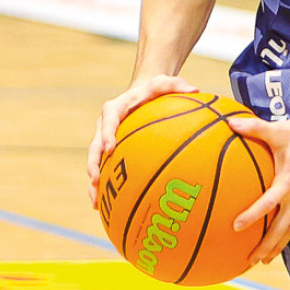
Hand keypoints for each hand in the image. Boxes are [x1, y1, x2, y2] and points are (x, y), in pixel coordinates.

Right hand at [86, 73, 195, 207]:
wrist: (143, 93)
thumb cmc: (156, 89)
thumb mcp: (166, 83)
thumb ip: (178, 85)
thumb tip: (196, 90)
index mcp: (115, 108)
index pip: (108, 119)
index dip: (107, 134)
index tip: (109, 148)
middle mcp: (105, 125)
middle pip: (95, 146)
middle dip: (94, 164)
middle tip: (96, 179)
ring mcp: (105, 139)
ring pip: (95, 161)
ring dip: (94, 181)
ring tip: (95, 201)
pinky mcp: (110, 150)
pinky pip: (104, 168)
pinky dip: (102, 186)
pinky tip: (104, 206)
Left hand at [226, 114, 289, 264]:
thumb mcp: (278, 130)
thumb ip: (253, 128)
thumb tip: (229, 122)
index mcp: (288, 182)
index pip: (268, 204)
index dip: (252, 216)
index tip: (235, 227)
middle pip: (281, 229)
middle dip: (266, 247)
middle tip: (249, 261)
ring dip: (276, 247)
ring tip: (262, 260)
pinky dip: (285, 235)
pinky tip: (276, 241)